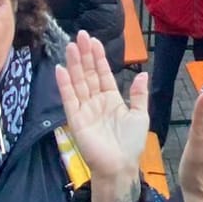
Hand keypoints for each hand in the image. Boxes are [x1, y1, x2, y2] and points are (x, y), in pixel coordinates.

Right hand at [56, 32, 147, 201]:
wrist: (120, 166)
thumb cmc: (131, 143)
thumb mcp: (140, 115)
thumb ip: (138, 95)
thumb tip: (142, 74)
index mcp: (111, 98)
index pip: (103, 73)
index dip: (98, 57)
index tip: (94, 40)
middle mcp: (96, 101)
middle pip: (88, 74)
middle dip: (85, 55)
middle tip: (81, 35)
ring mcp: (85, 109)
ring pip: (78, 82)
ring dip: (74, 64)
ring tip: (71, 46)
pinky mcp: (76, 119)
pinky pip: (69, 99)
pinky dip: (64, 84)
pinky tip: (61, 69)